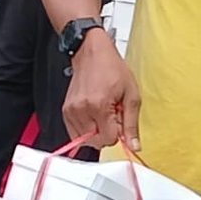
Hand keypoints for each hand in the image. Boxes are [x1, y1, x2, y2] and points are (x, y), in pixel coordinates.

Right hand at [61, 24, 138, 153]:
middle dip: (106, 133)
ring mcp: (71, 112)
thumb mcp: (131, 95)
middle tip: (111, 115)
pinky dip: (86, 129)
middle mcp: (82, 110)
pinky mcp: (65, 112)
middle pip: (96, 143)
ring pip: (85, 140)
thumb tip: (134, 146)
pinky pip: (75, 134)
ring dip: (96, 131)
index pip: (108, 140)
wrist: (91, 53)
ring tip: (101, 112)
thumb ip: (132, 124)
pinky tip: (93, 114)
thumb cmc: (112, 69)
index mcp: (99, 106)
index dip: (117, 132)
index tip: (119, 118)